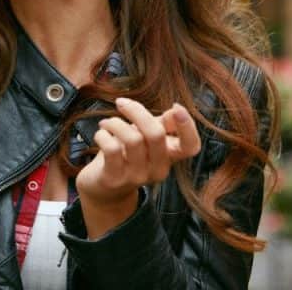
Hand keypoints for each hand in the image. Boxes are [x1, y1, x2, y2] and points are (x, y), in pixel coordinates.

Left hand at [76, 97, 200, 209]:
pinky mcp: (115, 179)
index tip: (176, 107)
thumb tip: (176, 110)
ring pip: (132, 139)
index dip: (188, 126)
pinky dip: (103, 135)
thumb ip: (163, 124)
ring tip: (106, 123)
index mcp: (170, 156)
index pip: (191, 146)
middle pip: (156, 134)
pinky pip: (111, 149)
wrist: (105, 188)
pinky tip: (100, 134)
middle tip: (121, 103)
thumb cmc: (128, 154)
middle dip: (136, 112)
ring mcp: (137, 176)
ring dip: (115, 123)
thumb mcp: (147, 138)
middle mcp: (158, 169)